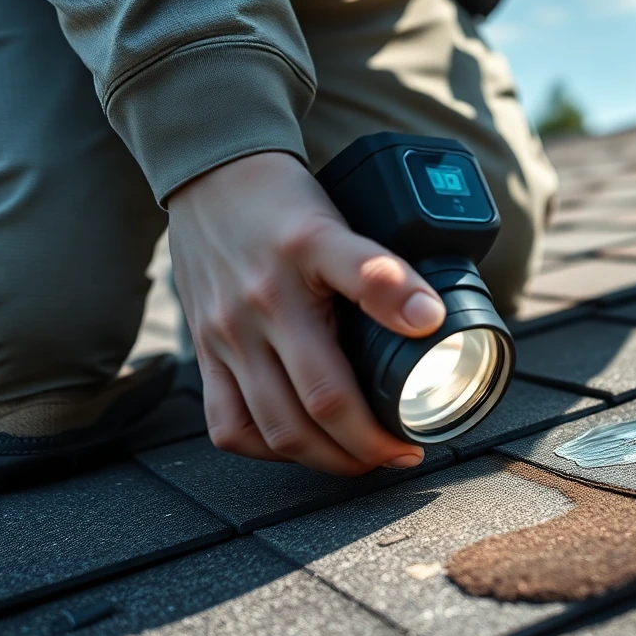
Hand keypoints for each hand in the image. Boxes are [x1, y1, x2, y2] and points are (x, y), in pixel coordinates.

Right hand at [168, 152, 446, 474]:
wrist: (212, 175)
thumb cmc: (283, 204)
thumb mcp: (341, 226)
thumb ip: (382, 275)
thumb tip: (430, 319)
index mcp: (295, 288)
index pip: (337, 376)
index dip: (377, 427)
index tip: (414, 442)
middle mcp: (255, 317)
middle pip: (308, 414)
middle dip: (359, 452)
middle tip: (397, 456)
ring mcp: (224, 340)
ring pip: (269, 430)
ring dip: (320, 459)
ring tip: (359, 460)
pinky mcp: (204, 352)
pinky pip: (226, 425)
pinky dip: (265, 448)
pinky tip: (297, 446)